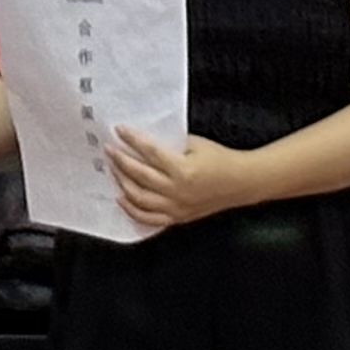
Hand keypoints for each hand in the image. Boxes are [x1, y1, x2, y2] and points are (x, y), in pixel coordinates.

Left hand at [107, 129, 252, 232]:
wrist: (239, 183)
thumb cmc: (219, 159)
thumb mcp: (196, 143)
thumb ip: (171, 144)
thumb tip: (145, 141)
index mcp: (182, 169)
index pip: (149, 152)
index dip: (132, 140)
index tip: (119, 130)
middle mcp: (176, 191)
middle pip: (139, 176)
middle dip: (121, 161)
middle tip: (109, 150)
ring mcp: (175, 207)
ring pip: (139, 199)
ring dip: (122, 183)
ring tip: (113, 170)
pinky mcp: (177, 218)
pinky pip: (148, 219)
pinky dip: (132, 210)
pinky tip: (122, 198)